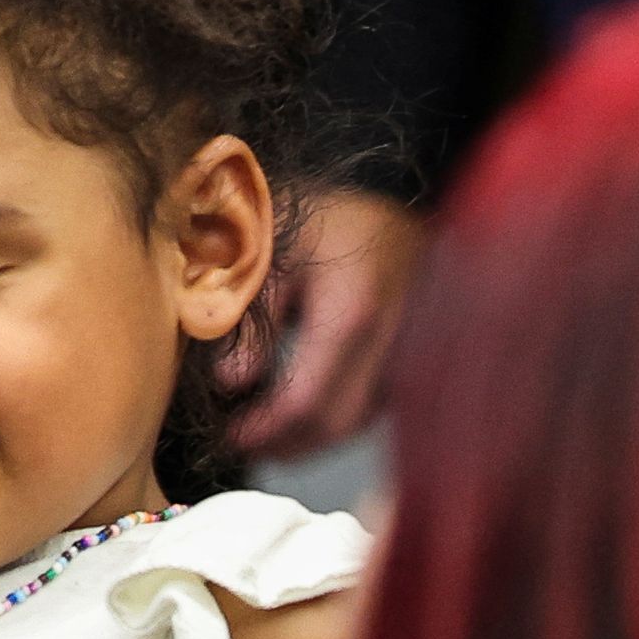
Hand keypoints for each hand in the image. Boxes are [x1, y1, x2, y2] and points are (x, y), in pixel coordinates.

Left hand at [232, 186, 427, 460]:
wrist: (393, 194)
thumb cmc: (324, 213)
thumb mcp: (273, 248)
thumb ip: (251, 314)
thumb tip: (230, 382)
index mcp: (351, 314)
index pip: (306, 401)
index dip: (264, 430)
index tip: (227, 435)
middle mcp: (390, 344)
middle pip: (336, 424)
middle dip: (284, 444)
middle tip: (236, 441)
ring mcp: (408, 353)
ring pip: (358, 422)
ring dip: (309, 439)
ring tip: (259, 433)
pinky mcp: (411, 356)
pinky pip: (373, 405)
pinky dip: (333, 418)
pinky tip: (296, 413)